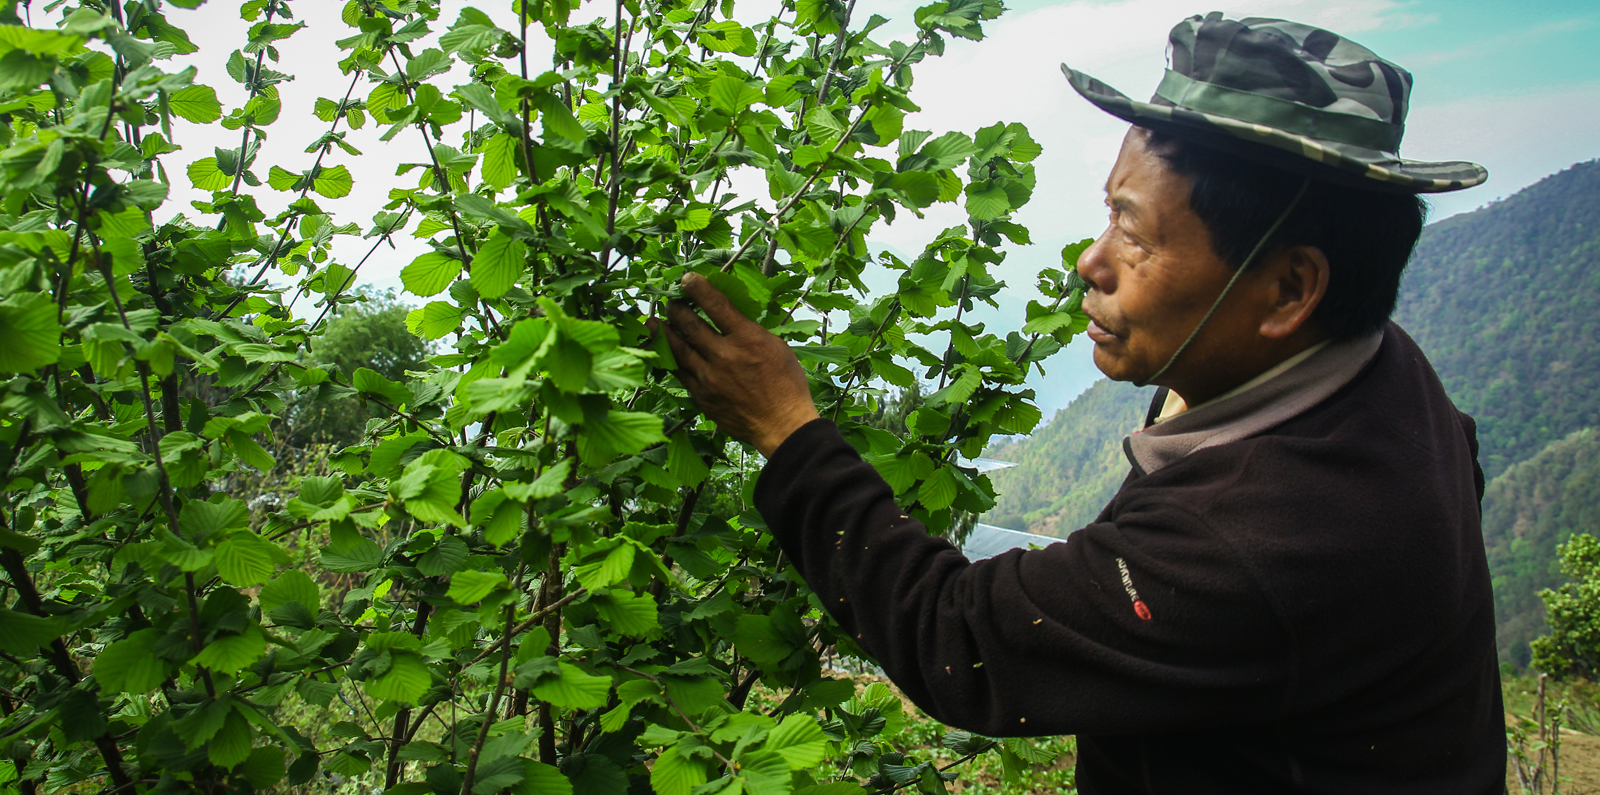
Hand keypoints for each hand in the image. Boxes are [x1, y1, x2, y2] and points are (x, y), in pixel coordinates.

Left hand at [648, 273, 819, 457]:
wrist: (782, 425)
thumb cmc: (786, 385)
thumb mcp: (777, 347)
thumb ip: (750, 331)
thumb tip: (729, 316)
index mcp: (747, 339)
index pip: (716, 305)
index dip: (698, 288)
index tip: (687, 278)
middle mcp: (725, 356)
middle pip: (691, 325)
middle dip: (676, 309)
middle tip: (670, 301)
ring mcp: (710, 378)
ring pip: (679, 349)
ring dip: (664, 332)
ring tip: (653, 321)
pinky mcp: (703, 396)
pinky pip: (681, 374)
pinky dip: (671, 359)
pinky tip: (664, 351)